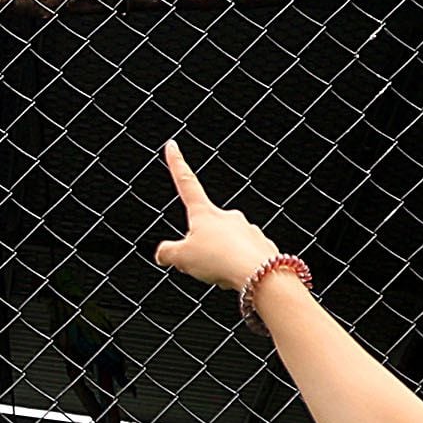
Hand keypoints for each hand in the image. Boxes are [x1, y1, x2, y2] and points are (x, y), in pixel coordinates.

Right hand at [153, 142, 282, 297]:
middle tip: (200, 265)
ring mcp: (246, 229)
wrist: (259, 273)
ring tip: (221, 274)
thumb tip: (161, 253)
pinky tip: (237, 276)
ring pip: (226, 244)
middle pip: (206, 227)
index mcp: (204, 214)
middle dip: (201, 245)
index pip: (186, 183)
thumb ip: (168, 253)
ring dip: (220, 258)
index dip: (177, 164)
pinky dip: (237, 266)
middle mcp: (227, 216)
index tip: (173, 146)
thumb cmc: (222, 261)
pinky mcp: (261, 244)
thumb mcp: (182, 259)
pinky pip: (244, 255)